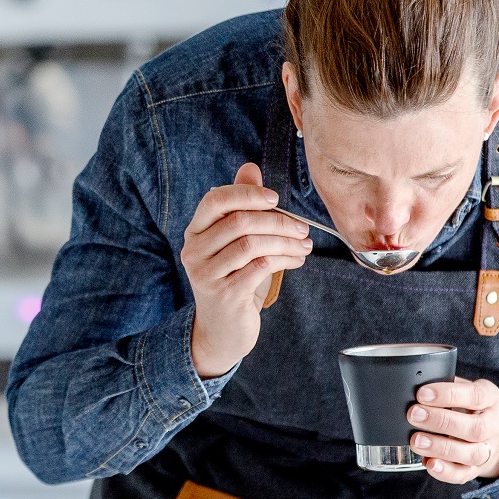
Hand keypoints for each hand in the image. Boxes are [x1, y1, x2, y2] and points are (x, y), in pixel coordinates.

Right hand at [182, 162, 312, 377]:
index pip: (215, 200)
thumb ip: (241, 206)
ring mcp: (207, 274)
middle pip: (240, 221)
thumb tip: (250, 168)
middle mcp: (194, 251)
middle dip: (279, 221)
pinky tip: (297, 260)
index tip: (275, 198)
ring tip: (304, 246)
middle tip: (303, 227)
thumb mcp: (236, 242)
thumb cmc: (233, 279)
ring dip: (286, 241)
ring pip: (252, 244)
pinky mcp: (225, 294)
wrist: (222, 331)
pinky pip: (261, 266)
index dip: (247, 194)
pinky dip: (285, 259)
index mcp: (196, 232)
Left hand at [407, 377, 498, 484]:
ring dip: (441, 448)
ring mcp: (487, 449)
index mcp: (490, 398)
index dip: (448, 395)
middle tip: (414, 415)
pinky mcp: (477, 469)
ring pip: (470, 453)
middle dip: (441, 421)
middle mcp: (493, 425)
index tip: (422, 394)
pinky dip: (446, 472)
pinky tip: (428, 463)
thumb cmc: (471, 405)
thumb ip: (447, 386)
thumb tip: (414, 385)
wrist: (494, 431)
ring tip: (416, 441)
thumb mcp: (466, 388)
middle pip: (474, 427)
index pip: (475, 396)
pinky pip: (464, 474)